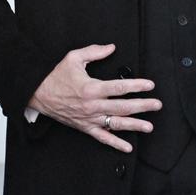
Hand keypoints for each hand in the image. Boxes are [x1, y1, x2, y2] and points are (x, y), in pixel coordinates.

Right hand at [29, 43, 161, 152]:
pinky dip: (115, 144)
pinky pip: (102, 138)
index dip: (136, 86)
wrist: (39, 94)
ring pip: (115, 124)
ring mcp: (89, 119)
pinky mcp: (85, 128)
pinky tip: (128, 147)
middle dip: (142, 106)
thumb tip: (111, 47)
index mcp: (91, 88)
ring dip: (134, 125)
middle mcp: (92, 106)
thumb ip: (94, 52)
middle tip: (157, 105)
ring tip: (149, 126)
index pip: (119, 88)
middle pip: (122, 107)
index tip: (149, 85)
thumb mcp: (73, 58)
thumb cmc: (56, 76)